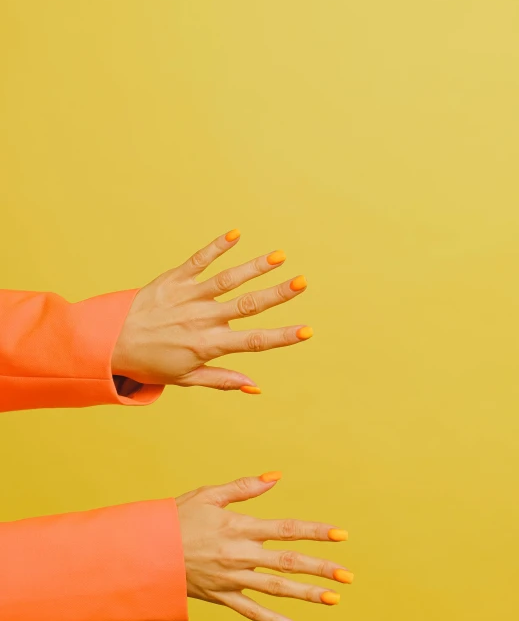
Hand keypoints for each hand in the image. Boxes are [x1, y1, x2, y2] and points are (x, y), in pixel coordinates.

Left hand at [111, 230, 312, 391]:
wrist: (110, 342)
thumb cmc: (150, 363)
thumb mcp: (186, 378)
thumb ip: (221, 380)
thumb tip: (255, 386)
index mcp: (208, 346)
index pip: (252, 342)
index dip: (281, 337)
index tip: (307, 331)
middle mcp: (201, 320)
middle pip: (246, 306)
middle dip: (277, 294)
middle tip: (302, 282)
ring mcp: (188, 297)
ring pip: (227, 280)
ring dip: (254, 267)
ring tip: (279, 256)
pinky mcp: (173, 280)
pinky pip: (198, 261)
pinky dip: (216, 248)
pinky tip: (235, 234)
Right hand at [176, 473, 352, 620]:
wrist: (145, 552)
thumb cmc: (177, 518)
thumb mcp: (208, 495)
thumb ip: (244, 487)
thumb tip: (275, 476)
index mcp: (240, 527)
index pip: (287, 529)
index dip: (316, 532)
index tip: (341, 535)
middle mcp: (240, 555)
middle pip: (288, 562)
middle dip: (320, 568)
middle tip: (348, 575)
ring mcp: (232, 579)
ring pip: (276, 589)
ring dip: (306, 594)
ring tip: (334, 598)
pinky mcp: (221, 596)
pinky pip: (251, 611)